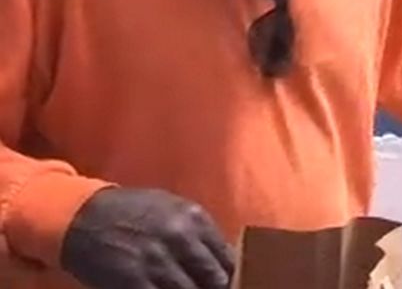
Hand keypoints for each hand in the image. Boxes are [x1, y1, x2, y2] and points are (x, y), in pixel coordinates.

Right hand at [63, 188, 234, 288]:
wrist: (83, 216)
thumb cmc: (131, 211)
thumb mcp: (171, 209)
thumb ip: (198, 232)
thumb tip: (225, 257)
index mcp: (193, 218)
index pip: (227, 257)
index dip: (229, 275)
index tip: (225, 283)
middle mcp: (179, 238)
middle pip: (214, 278)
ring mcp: (157, 261)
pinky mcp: (134, 281)